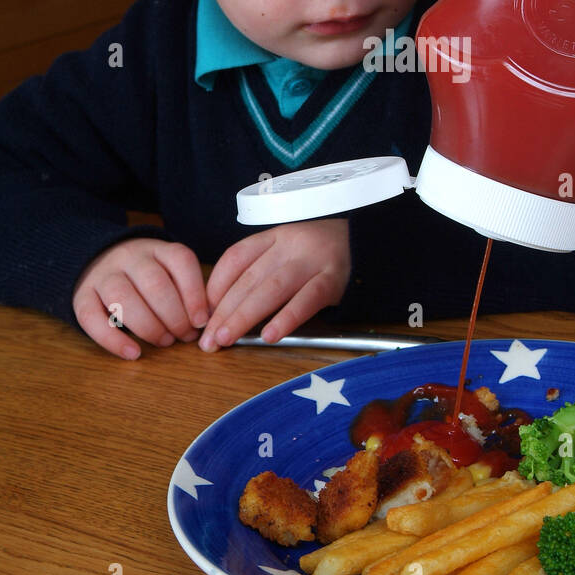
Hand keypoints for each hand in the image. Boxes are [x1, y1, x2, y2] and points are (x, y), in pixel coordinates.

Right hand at [72, 238, 208, 358]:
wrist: (98, 259)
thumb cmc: (146, 276)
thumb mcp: (169, 272)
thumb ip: (187, 290)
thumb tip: (208, 321)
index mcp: (157, 248)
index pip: (180, 261)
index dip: (195, 293)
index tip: (202, 321)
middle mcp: (129, 256)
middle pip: (154, 283)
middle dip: (174, 316)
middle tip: (185, 336)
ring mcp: (103, 274)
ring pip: (123, 298)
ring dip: (149, 326)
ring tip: (165, 342)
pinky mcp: (81, 295)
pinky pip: (91, 318)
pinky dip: (113, 340)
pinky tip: (133, 353)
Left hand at [199, 219, 350, 349]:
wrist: (371, 242)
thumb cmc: (322, 254)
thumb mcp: (290, 250)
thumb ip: (263, 270)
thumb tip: (225, 308)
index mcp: (275, 236)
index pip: (236, 258)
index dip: (215, 286)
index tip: (203, 312)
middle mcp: (291, 245)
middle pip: (249, 278)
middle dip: (224, 310)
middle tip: (208, 339)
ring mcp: (313, 261)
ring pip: (271, 289)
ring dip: (244, 316)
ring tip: (226, 339)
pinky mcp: (333, 279)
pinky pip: (307, 300)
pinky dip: (287, 318)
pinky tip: (270, 335)